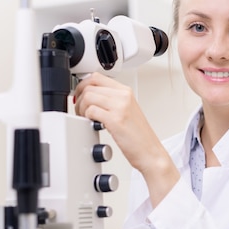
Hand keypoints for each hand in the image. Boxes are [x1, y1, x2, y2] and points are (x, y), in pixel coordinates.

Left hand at [74, 72, 179, 205]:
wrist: (150, 152)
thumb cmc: (138, 136)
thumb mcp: (126, 111)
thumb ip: (111, 100)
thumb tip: (90, 96)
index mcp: (126, 91)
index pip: (97, 77)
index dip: (83, 85)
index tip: (80, 95)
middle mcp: (124, 96)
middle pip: (90, 85)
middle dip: (79, 97)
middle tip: (81, 109)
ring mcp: (120, 107)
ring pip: (88, 96)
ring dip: (81, 108)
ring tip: (86, 118)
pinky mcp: (116, 120)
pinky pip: (91, 111)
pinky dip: (86, 117)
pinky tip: (92, 124)